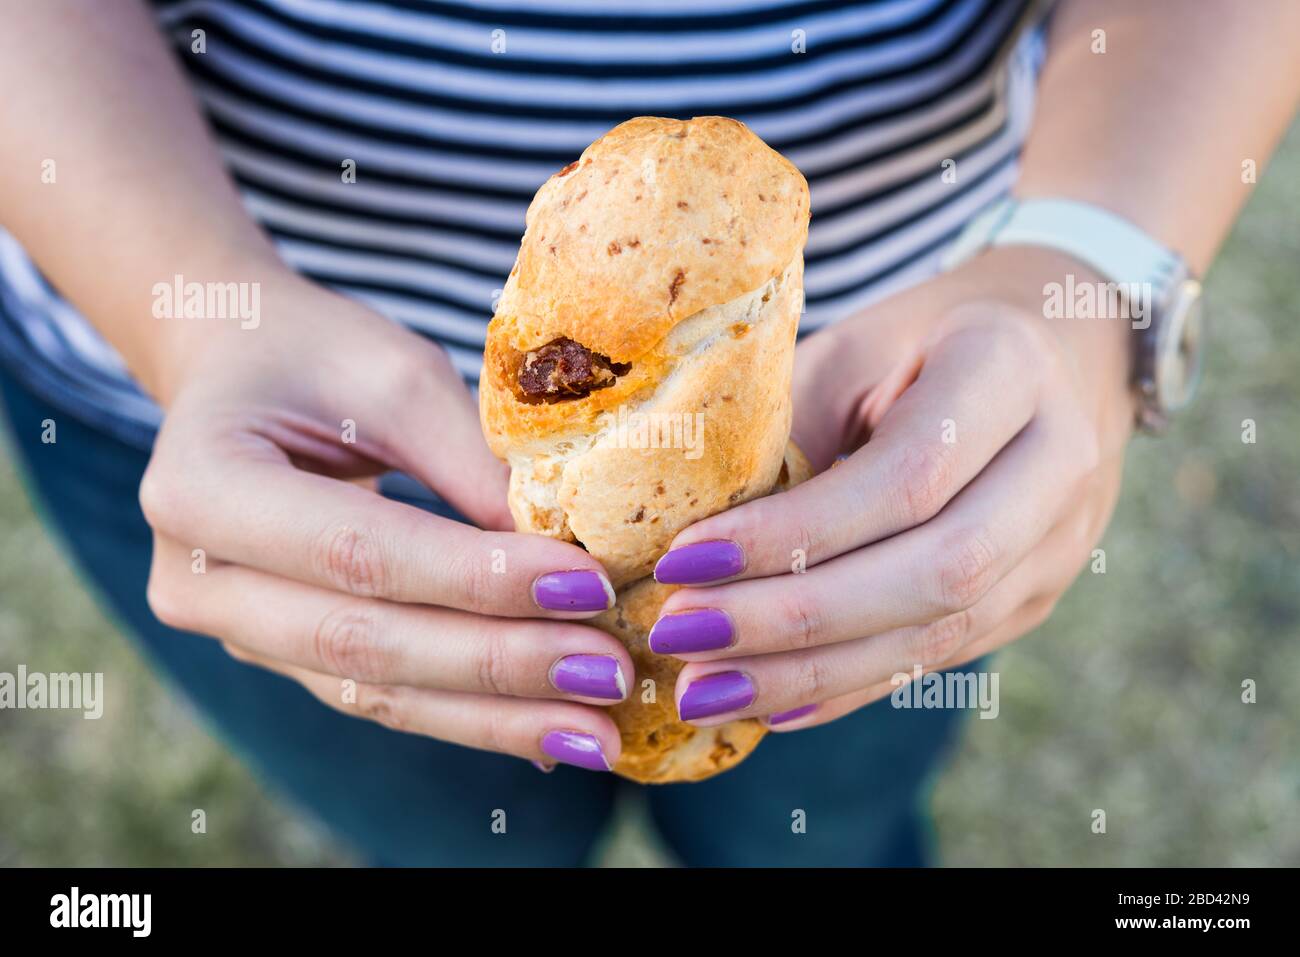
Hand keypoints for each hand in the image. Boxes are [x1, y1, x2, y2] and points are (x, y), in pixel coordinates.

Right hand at [140, 272, 627, 770]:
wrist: (237, 372)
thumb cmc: (316, 356)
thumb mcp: (396, 376)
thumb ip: (472, 466)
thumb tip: (573, 560)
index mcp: (200, 485)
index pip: (360, 552)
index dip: (476, 579)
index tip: (586, 586)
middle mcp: (197, 579)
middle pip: (364, 642)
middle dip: (499, 664)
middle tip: (608, 674)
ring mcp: (233, 630)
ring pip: (377, 692)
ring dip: (496, 718)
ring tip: (598, 734)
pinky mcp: (283, 656)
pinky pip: (381, 696)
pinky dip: (471, 718)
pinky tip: (551, 736)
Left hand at [650, 246, 1135, 728]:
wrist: (1056, 346)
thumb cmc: (919, 341)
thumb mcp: (849, 353)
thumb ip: (790, 436)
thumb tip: (694, 548)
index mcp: (1008, 369)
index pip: (905, 477)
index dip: (793, 532)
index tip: (683, 559)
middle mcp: (1060, 464)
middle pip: (937, 573)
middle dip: (795, 618)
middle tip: (681, 636)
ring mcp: (1062, 543)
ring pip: (940, 635)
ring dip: (809, 674)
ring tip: (703, 691)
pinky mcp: (1039, 598)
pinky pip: (939, 660)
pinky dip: (845, 687)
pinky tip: (766, 703)